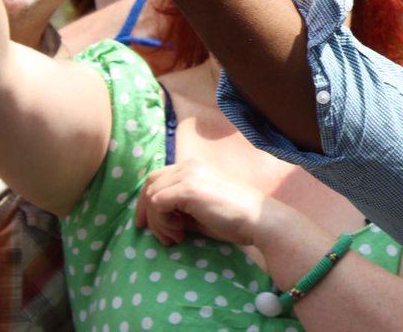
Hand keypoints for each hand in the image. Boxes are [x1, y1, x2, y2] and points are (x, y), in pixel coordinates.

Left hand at [136, 158, 273, 246]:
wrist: (258, 219)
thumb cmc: (235, 218)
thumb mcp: (200, 210)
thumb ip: (179, 208)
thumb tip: (156, 219)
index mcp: (195, 167)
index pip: (158, 177)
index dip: (147, 201)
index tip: (147, 224)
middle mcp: (189, 165)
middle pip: (150, 182)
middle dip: (145, 209)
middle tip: (150, 232)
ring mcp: (188, 174)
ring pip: (152, 195)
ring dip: (157, 222)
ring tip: (175, 237)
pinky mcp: (188, 188)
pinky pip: (157, 204)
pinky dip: (162, 222)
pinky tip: (179, 233)